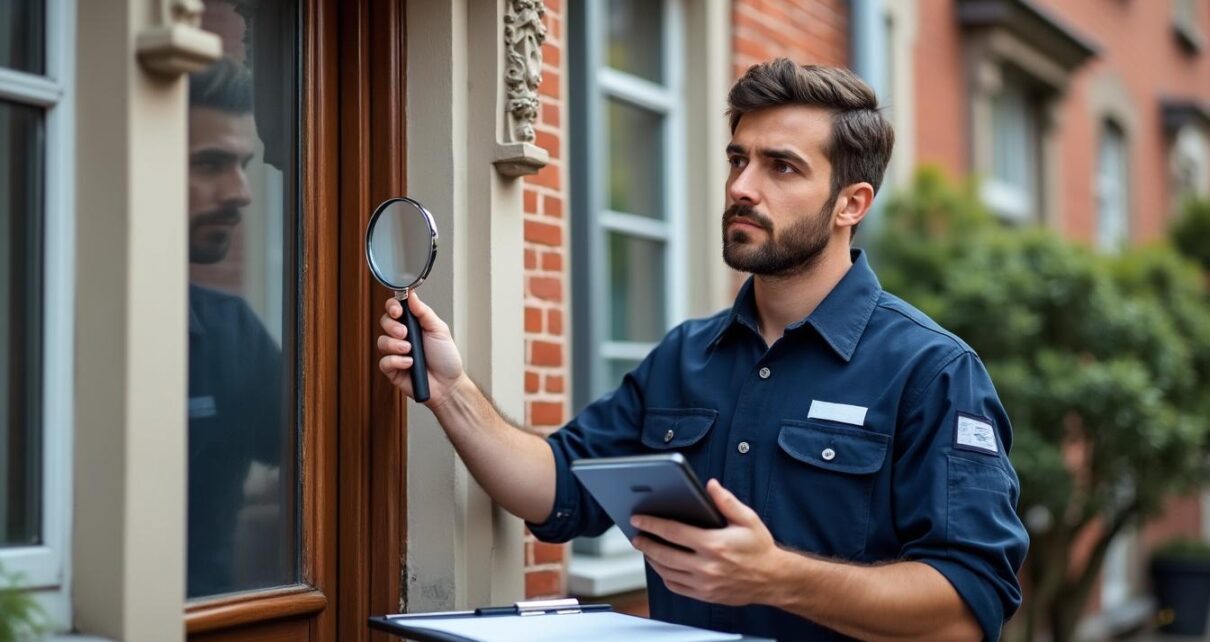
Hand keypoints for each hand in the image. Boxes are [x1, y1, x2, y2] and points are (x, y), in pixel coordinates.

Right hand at [377, 292, 465, 406]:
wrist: (448, 384)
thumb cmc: (445, 358)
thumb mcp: (439, 330)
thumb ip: (424, 312)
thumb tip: (411, 295)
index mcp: (413, 324)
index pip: (395, 309)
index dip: (392, 306)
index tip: (397, 311)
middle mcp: (402, 337)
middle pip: (384, 322)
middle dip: (392, 326)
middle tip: (405, 333)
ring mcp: (396, 353)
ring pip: (382, 342)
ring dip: (395, 345)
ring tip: (410, 351)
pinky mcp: (392, 369)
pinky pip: (384, 362)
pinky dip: (396, 361)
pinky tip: (409, 364)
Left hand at [631, 479, 782, 606]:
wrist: (774, 579)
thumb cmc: (760, 548)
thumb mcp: (747, 519)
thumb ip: (726, 501)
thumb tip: (710, 485)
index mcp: (714, 544)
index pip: (674, 532)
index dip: (652, 524)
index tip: (639, 519)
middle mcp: (707, 566)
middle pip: (665, 554)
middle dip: (646, 543)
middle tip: (636, 535)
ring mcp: (704, 584)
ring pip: (667, 572)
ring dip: (652, 559)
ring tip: (646, 548)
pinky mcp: (705, 595)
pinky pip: (676, 587)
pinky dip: (664, 576)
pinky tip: (662, 565)